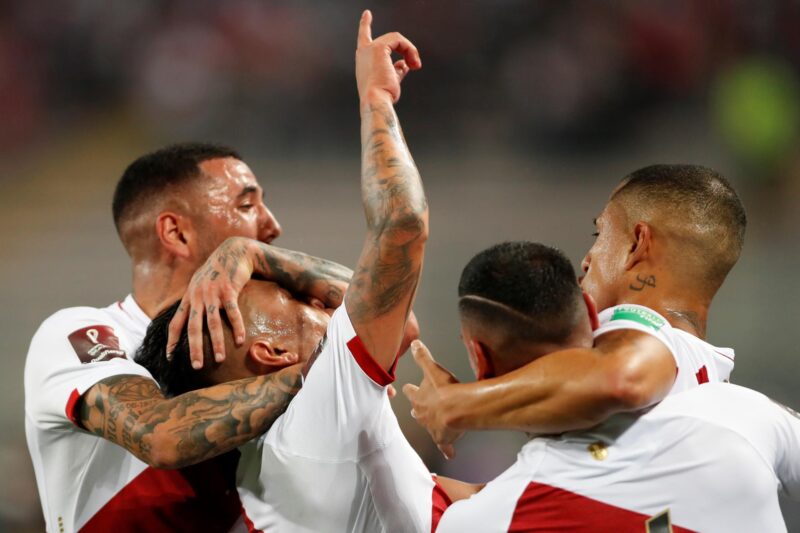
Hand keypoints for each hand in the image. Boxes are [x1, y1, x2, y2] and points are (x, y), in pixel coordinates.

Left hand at [167, 237, 252, 368]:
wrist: (234, 251)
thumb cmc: (218, 270)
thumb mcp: (200, 283)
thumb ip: (194, 299)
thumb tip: (190, 317)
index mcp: (189, 297)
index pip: (176, 323)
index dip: (172, 341)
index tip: (170, 357)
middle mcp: (197, 296)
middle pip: (193, 327)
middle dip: (194, 348)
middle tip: (196, 366)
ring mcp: (213, 293)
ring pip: (212, 323)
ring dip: (216, 343)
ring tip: (219, 359)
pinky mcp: (229, 290)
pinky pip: (232, 312)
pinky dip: (237, 327)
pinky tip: (240, 340)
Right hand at [356, 10, 420, 103]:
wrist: (376, 101)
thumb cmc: (382, 96)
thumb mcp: (391, 81)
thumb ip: (397, 70)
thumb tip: (404, 64)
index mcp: (363, 61)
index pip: (364, 39)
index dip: (365, 25)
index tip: (367, 14)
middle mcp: (363, 53)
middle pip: (389, 40)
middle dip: (406, 50)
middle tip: (416, 65)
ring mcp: (369, 49)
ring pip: (396, 39)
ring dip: (410, 51)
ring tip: (415, 65)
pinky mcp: (378, 48)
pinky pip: (399, 40)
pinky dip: (409, 50)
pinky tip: (413, 63)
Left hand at [402, 340, 463, 458]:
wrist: (457, 410)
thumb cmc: (445, 389)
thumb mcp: (433, 368)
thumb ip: (423, 357)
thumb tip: (415, 344)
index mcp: (419, 397)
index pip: (411, 392)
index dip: (410, 389)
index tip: (408, 388)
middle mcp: (423, 414)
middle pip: (417, 411)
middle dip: (418, 409)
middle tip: (418, 409)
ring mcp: (432, 427)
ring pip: (429, 427)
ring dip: (431, 426)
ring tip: (433, 427)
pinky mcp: (443, 438)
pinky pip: (444, 445)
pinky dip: (447, 448)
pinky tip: (449, 453)